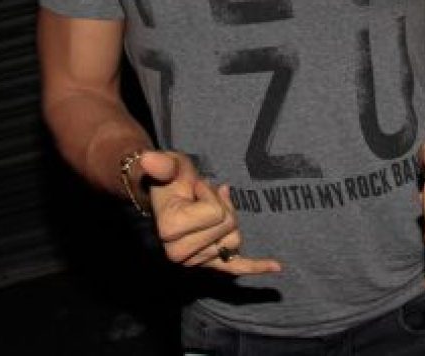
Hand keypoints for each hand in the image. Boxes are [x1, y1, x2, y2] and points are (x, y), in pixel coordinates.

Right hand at [135, 150, 281, 275]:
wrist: (164, 194)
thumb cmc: (168, 177)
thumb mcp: (168, 165)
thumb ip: (161, 163)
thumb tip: (149, 159)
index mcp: (170, 231)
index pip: (216, 213)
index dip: (210, 193)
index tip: (194, 188)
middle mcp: (179, 254)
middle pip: (230, 228)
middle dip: (221, 206)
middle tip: (200, 197)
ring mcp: (195, 262)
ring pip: (235, 240)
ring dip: (228, 220)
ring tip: (206, 209)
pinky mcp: (209, 263)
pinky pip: (235, 267)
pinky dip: (256, 266)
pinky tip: (276, 266)